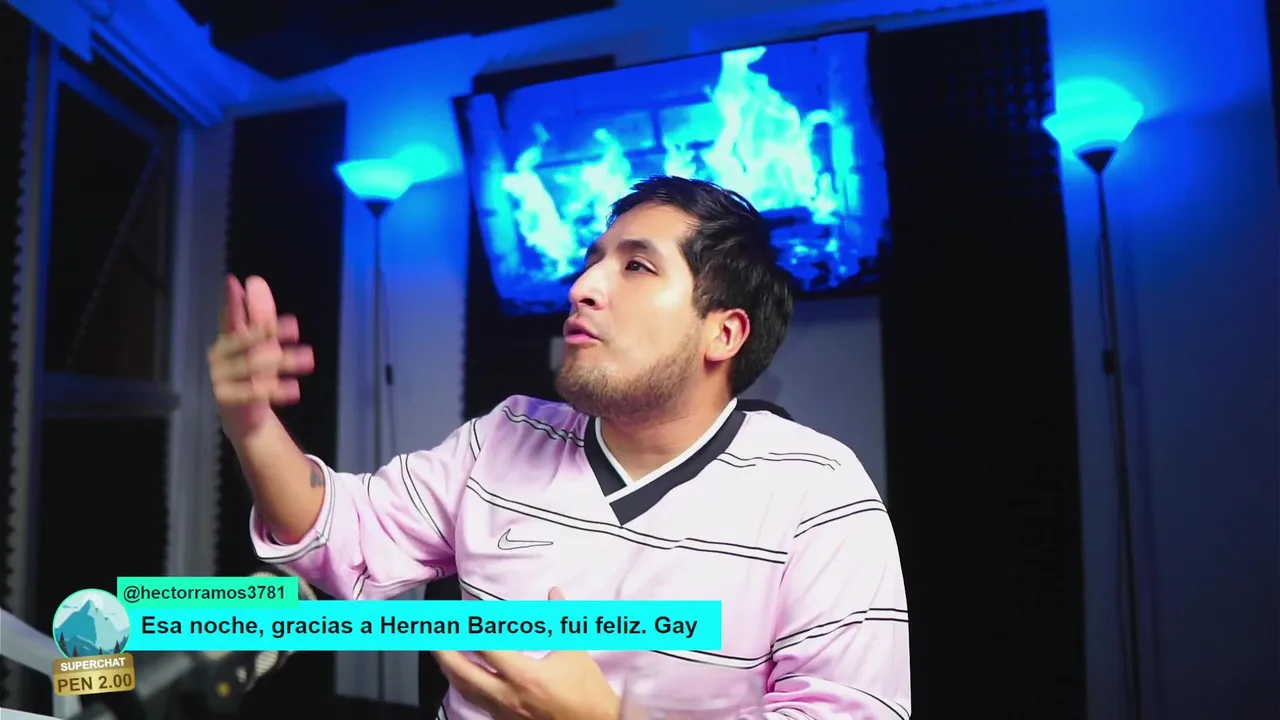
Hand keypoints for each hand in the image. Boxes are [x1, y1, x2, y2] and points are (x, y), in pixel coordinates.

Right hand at [208, 275, 314, 437]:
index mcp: (227, 338)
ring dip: (284, 361)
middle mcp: (219, 355)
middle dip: (269, 332)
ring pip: (254, 365)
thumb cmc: (253, 372)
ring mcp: (220, 376)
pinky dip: (276, 390)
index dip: (232, 301)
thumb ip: (260, 314)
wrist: (244, 417)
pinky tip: (295, 389)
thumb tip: (254, 281)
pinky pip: (254, 392)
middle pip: (245, 340)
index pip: (229, 316)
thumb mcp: (261, 343)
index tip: (233, 282)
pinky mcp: (228, 398)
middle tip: (295, 327)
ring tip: (308, 358)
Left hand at [434, 588, 620, 719]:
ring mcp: (504, 712)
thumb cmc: (586, 691)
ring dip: (449, 669)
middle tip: (432, 632)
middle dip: (444, 651)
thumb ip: (560, 619)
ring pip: (464, 690)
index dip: (472, 627)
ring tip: (439, 652)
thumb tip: (554, 592)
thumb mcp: (575, 651)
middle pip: (463, 672)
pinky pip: (476, 702)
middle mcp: (507, 696)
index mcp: (524, 676)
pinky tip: (461, 677)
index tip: (463, 612)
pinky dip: (463, 686)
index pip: (487, 648)